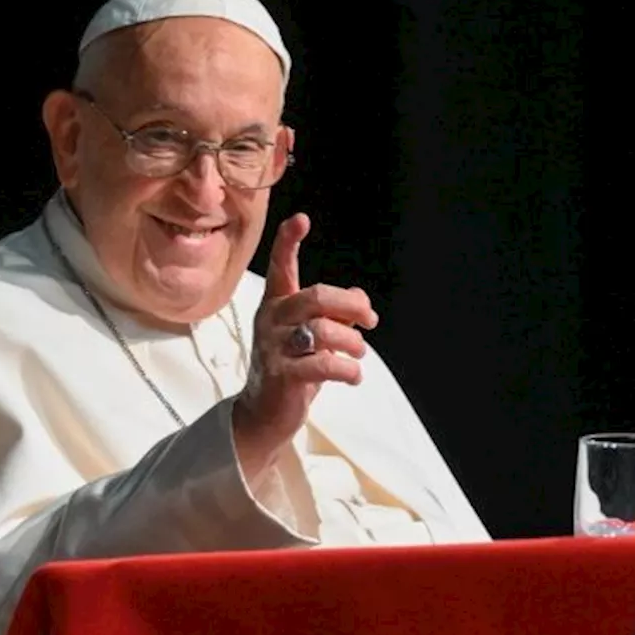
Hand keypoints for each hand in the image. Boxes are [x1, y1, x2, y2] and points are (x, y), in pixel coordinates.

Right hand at [232, 213, 378, 472]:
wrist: (264, 415)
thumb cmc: (293, 369)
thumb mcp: (315, 337)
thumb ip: (336, 315)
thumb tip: (362, 300)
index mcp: (276, 304)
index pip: (280, 267)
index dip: (288, 241)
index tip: (301, 219)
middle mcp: (271, 320)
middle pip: (316, 297)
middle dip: (351, 306)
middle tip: (371, 320)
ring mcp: (273, 347)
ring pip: (323, 331)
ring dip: (353, 343)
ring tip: (358, 355)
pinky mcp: (282, 375)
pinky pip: (325, 364)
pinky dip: (348, 370)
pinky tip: (353, 376)